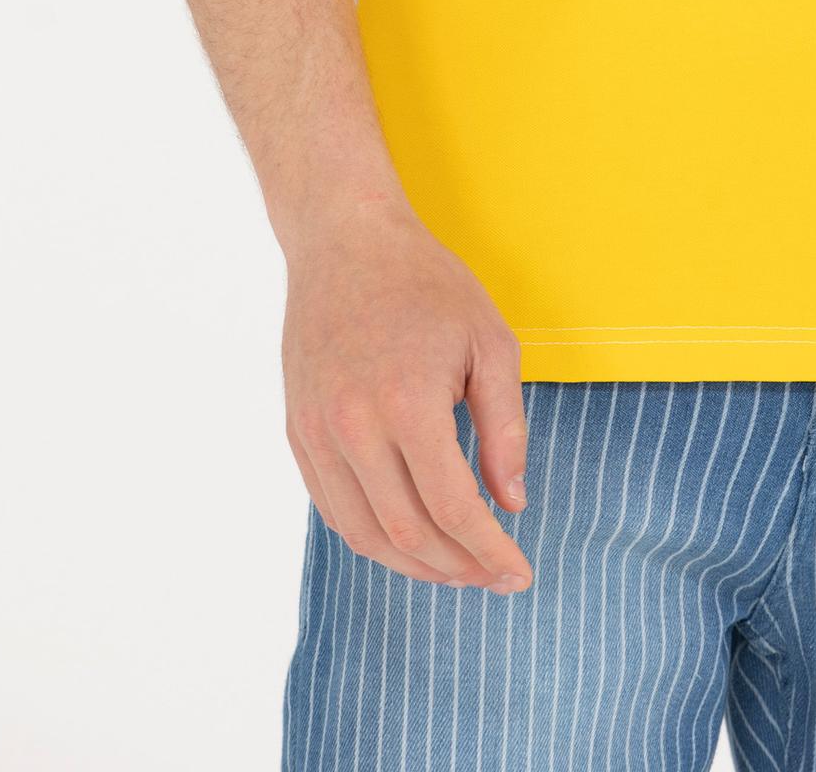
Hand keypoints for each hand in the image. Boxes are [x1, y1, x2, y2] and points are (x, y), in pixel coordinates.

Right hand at [281, 198, 532, 593]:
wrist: (345, 241)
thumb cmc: (426, 284)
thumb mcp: (489, 342)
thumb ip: (504, 428)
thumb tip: (511, 503)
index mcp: (408, 402)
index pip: (453, 508)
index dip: (490, 552)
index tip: (519, 573)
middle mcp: (353, 426)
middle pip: (407, 533)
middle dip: (457, 568)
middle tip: (493, 574)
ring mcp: (316, 432)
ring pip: (363, 533)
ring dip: (413, 564)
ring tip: (455, 567)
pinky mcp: (297, 432)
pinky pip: (333, 508)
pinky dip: (372, 536)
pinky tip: (407, 537)